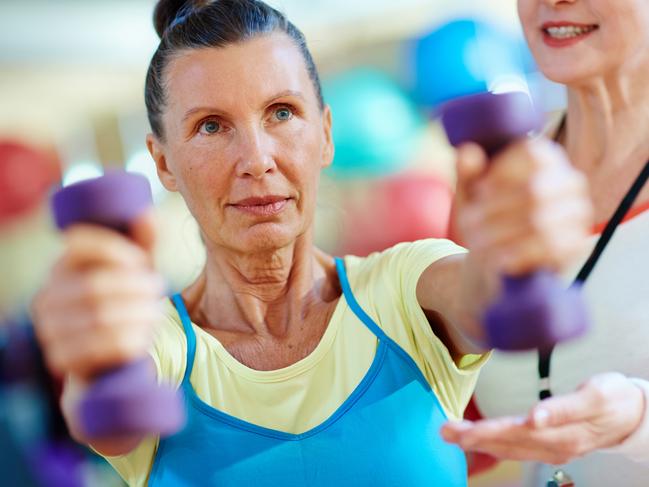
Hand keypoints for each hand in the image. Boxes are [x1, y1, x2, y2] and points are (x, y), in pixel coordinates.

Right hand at [32, 212, 163, 378]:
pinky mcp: (60, 360)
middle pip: (94, 285)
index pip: (78, 244)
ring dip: (138, 314)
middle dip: (135, 286)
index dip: (114, 249)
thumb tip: (147, 214)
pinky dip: (128, 341)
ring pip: (99, 318)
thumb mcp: (135, 272)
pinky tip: (142, 337)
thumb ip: (142, 244)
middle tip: (158, 289)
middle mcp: (47, 297)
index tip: (142, 261)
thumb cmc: (124, 302)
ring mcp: (49, 330)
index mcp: (61, 267)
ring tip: (155, 313)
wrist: (107, 358)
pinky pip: (97, 349)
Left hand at [441, 373, 645, 464]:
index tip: (469, 430)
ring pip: (509, 448)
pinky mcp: (550, 447)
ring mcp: (552, 449)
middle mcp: (554, 445)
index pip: (519, 431)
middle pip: (508, 442)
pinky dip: (493, 444)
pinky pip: (516, 449)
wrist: (633, 416)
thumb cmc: (613, 398)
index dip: (493, 431)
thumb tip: (535, 417)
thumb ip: (564, 408)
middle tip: (445, 430)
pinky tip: (475, 439)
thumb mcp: (595, 396)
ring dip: (478, 441)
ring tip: (450, 433)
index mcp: (563, 431)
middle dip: (474, 437)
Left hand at [454, 139, 592, 274]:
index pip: (532, 153)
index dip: (501, 172)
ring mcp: (578, 214)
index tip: (478, 192)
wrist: (498, 258)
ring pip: (540, 222)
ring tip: (477, 244)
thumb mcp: (470, 195)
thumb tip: (466, 151)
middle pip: (533, 191)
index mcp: (547, 160)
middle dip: (494, 211)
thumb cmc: (485, 217)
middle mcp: (571, 182)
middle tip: (468, 225)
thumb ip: (467, 173)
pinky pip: (551, 248)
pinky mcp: (578, 245)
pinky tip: (500, 260)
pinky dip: (520, 255)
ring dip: (501, 235)